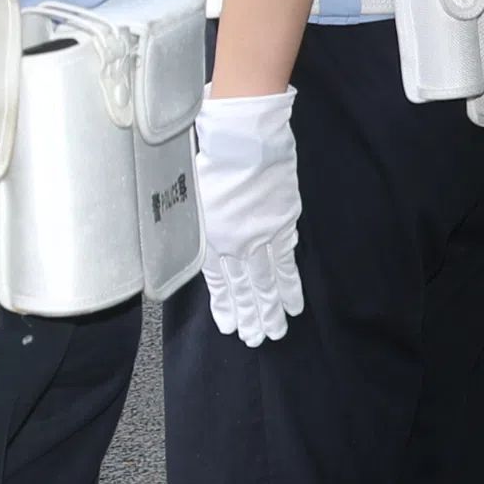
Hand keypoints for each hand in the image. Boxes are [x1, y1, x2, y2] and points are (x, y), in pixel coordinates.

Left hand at [192, 90, 302, 346]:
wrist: (244, 143)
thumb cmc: (208, 161)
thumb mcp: (191, 196)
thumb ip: (199, 224)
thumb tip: (203, 240)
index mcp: (209, 238)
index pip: (217, 281)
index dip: (225, 304)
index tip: (229, 324)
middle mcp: (235, 244)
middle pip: (244, 288)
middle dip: (250, 316)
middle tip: (254, 340)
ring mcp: (261, 237)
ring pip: (266, 282)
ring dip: (270, 310)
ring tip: (273, 333)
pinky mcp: (282, 226)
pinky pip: (286, 263)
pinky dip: (290, 286)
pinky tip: (293, 306)